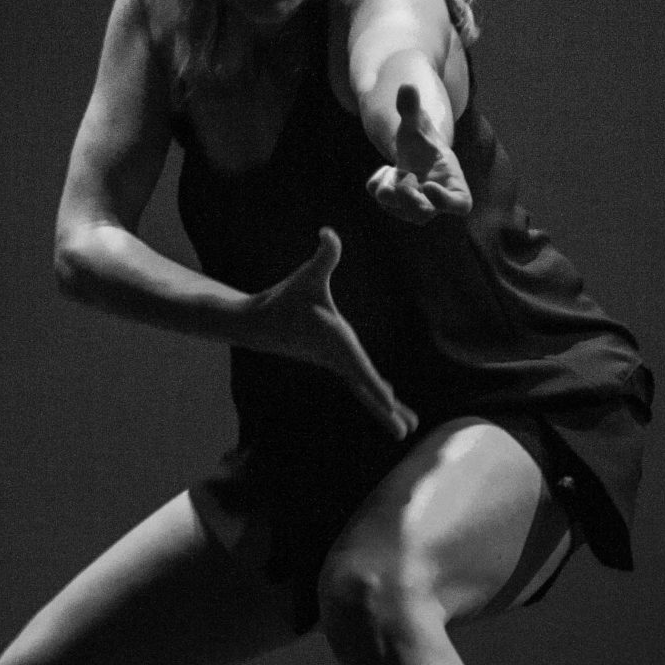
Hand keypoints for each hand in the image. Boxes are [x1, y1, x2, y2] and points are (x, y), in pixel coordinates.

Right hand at [245, 229, 417, 439]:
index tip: (390, 401)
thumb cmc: (285, 298)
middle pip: (366, 388)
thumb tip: (329, 232)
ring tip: (406, 427)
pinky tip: (390, 400)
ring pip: (365, 390)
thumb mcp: (307, 275)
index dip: (376, 383)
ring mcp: (336, 364)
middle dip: (387, 411)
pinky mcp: (334, 363)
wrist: (257, 323)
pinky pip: (360, 383)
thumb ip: (324, 255)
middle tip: (407, 432)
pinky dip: (375, 393)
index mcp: (336, 342)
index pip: (359, 365)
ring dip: (386, 409)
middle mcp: (338, 358)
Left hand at [365, 84, 471, 226]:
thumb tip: (407, 86)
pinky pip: (382, 200)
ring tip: (391, 169)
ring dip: (390, 190)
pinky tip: (386, 170)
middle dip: (407, 197)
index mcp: (453, 183)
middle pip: (424, 214)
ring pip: (401, 210)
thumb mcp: (417, 122)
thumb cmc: (424, 137)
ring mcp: (415, 206)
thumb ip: (412, 108)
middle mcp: (436, 200)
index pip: (461, 205)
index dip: (447, 202)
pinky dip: (378, 182)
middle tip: (402, 177)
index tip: (429, 187)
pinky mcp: (395, 205)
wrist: (412, 147)